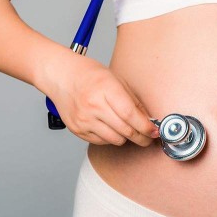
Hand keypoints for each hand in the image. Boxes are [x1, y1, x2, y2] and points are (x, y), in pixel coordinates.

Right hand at [44, 54, 159, 145]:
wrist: (62, 77)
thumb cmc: (91, 75)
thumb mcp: (117, 80)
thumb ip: (134, 102)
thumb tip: (149, 121)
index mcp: (105, 89)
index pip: (130, 115)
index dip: (146, 126)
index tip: (155, 131)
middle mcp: (93, 106)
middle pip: (125, 130)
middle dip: (141, 137)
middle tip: (149, 138)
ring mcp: (84, 119)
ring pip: (115, 140)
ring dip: (126, 137)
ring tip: (129, 130)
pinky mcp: (77, 129)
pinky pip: (102, 141)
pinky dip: (111, 137)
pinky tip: (111, 127)